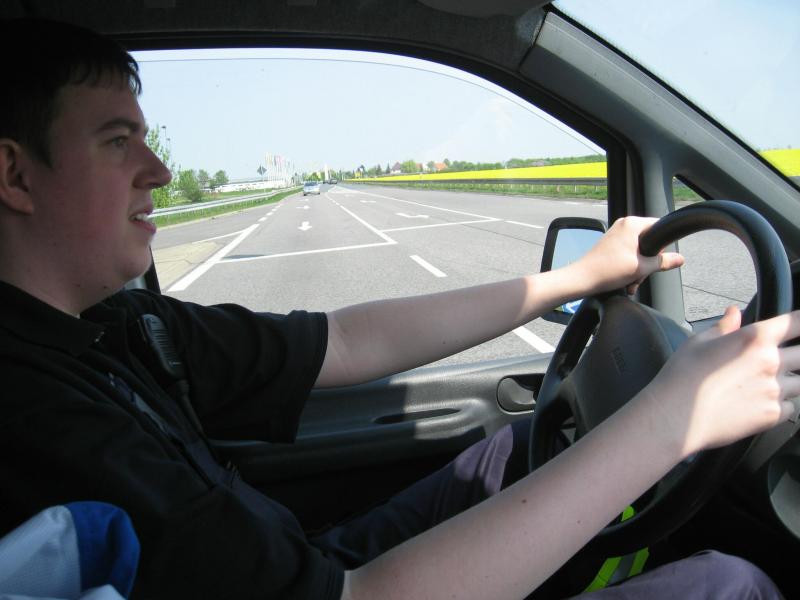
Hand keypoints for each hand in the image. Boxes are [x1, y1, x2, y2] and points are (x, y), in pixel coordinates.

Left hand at [574, 216, 683, 294]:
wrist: (581, 279)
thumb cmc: (607, 271)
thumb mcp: (642, 267)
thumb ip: (663, 262)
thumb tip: (680, 259)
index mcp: (632, 224)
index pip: (659, 227)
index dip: (662, 246)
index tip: (657, 260)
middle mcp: (623, 225)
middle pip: (649, 242)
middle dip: (647, 263)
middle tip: (640, 275)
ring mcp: (615, 235)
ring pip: (638, 251)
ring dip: (638, 269)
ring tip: (631, 282)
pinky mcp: (610, 245)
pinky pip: (628, 254)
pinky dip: (629, 268)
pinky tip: (625, 282)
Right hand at [642, 306, 799, 457]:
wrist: (677, 416)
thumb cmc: (682, 378)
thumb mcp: (698, 342)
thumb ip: (724, 326)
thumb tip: (734, 313)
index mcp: (755, 339)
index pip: (797, 323)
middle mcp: (771, 362)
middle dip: (798, 354)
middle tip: (785, 358)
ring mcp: (775, 390)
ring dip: (792, 380)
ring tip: (767, 384)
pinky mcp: (773, 415)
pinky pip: (792, 407)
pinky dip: (783, 404)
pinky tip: (761, 402)